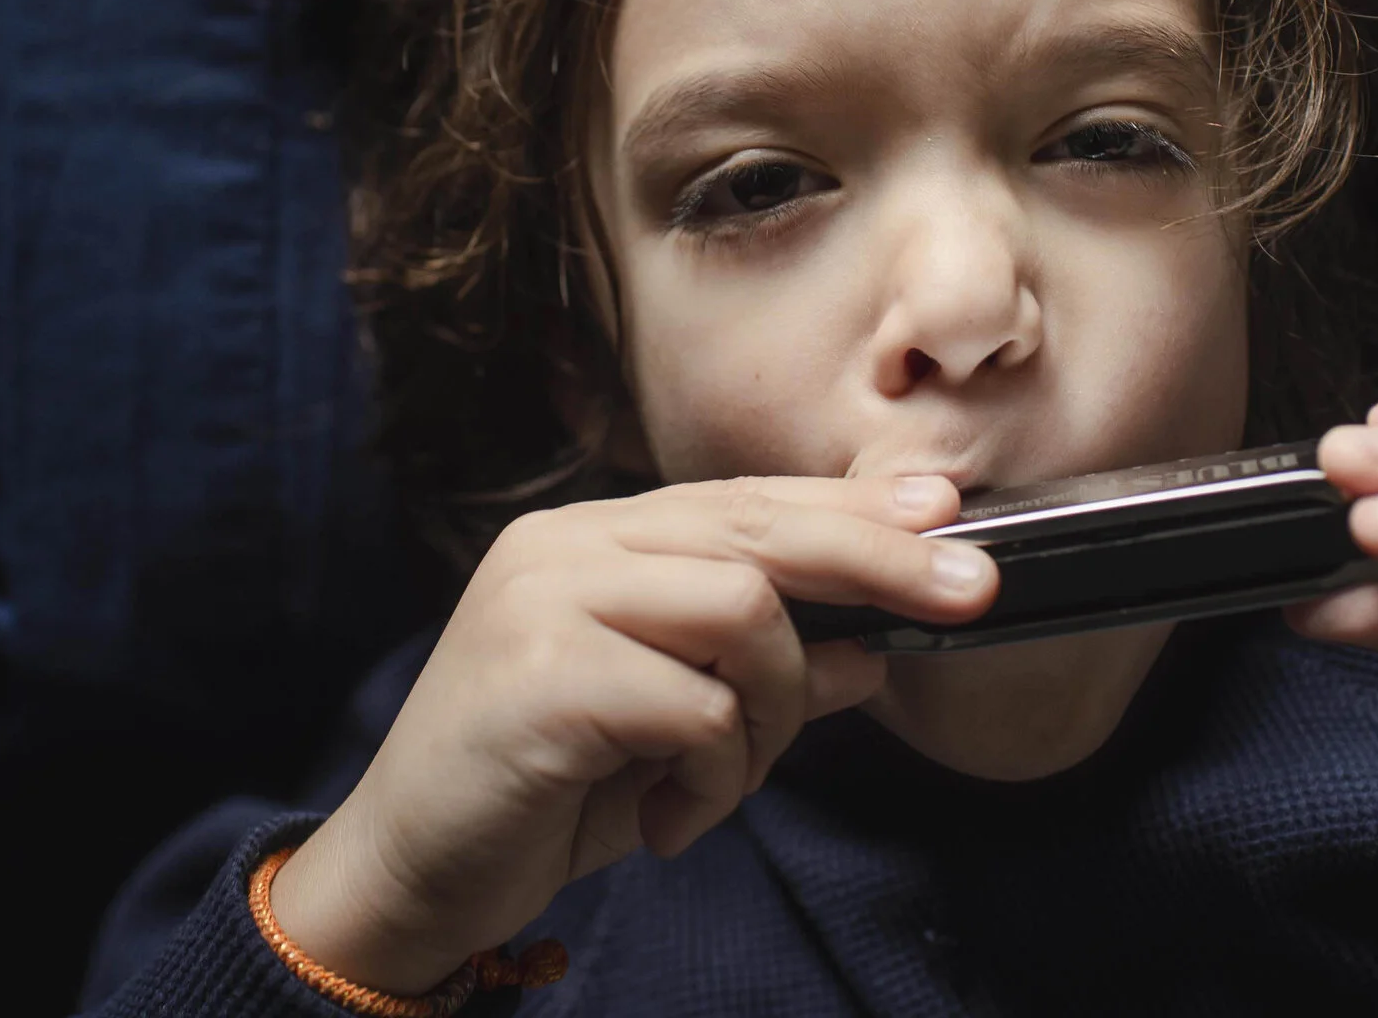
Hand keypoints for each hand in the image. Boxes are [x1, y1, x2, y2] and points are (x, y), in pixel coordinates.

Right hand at [267, 473, 995, 994]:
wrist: (404, 878)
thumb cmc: (536, 796)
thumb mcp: (670, 733)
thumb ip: (759, 679)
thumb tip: (875, 651)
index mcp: (590, 540)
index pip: (745, 501)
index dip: (851, 507)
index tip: (944, 510)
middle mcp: (563, 545)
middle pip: (757, 526)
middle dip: (879, 561)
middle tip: (973, 593)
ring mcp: (545, 598)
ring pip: (741, 608)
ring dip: (769, 712)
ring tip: (721, 782)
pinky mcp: (541, 672)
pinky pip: (696, 706)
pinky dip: (715, 775)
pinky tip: (666, 819)